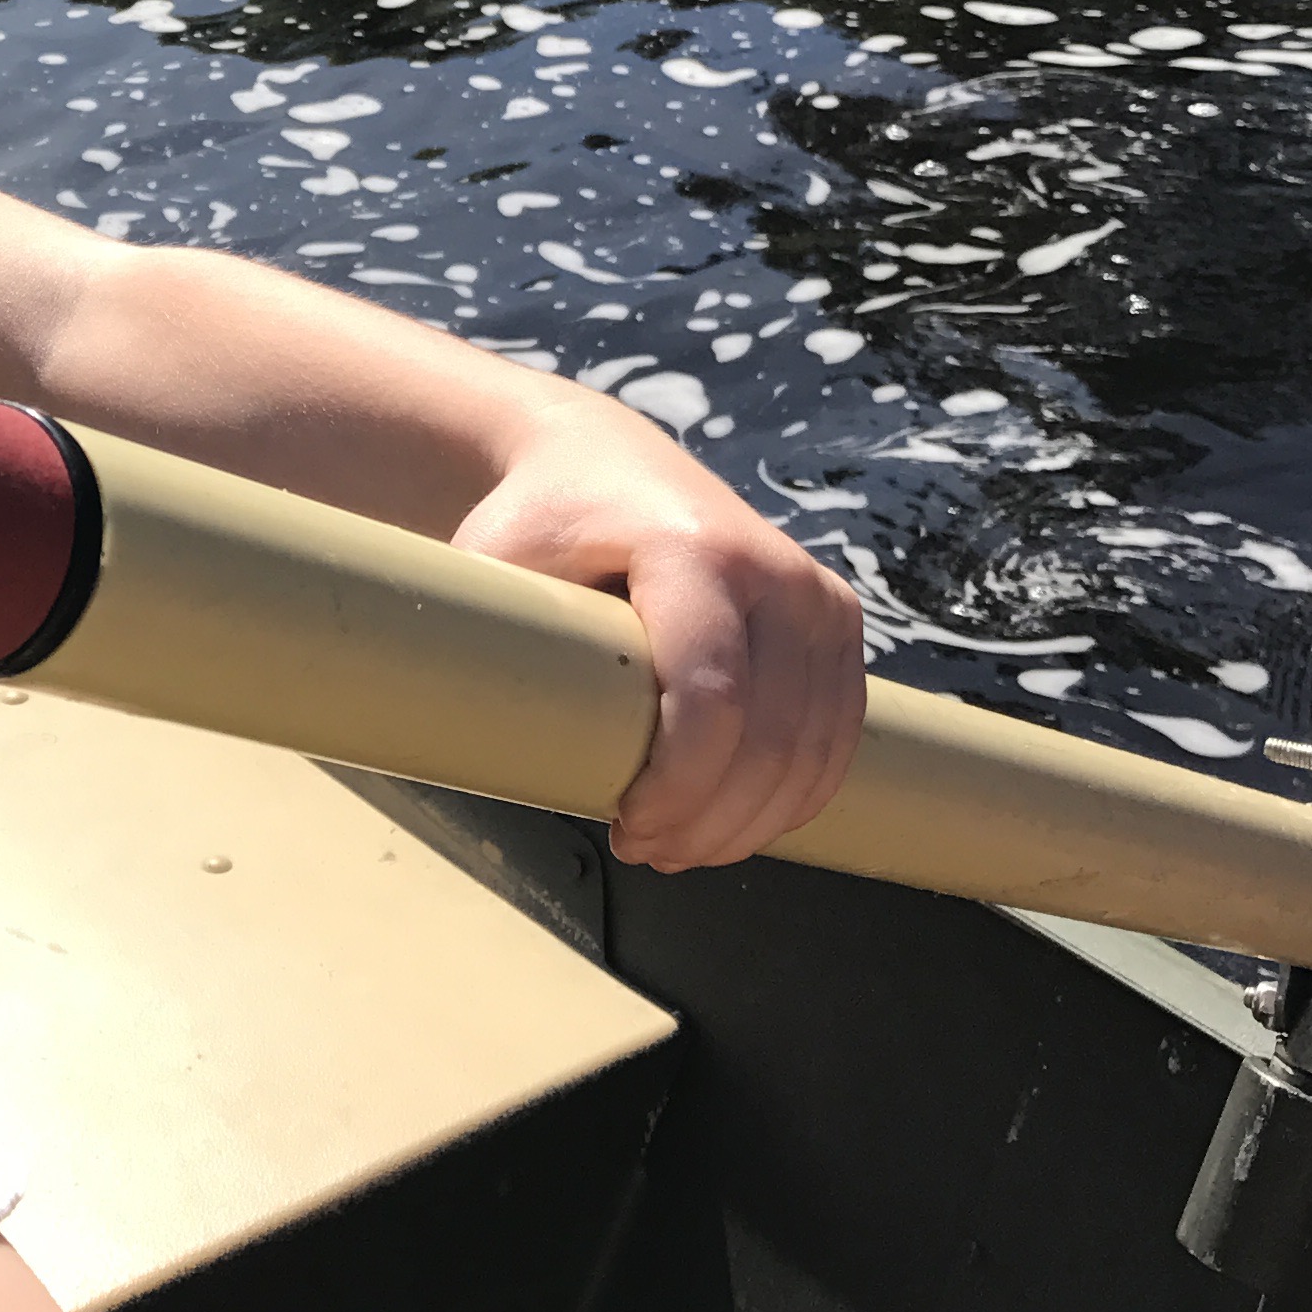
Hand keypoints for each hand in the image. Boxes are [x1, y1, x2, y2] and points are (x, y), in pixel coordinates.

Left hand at [452, 392, 865, 869]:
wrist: (603, 462)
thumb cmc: (539, 524)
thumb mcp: (496, 564)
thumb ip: (493, 645)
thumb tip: (472, 753)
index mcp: (690, 549)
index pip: (712, 699)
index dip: (679, 789)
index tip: (624, 827)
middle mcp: (773, 567)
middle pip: (770, 741)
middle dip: (711, 822)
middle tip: (644, 849)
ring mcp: (818, 594)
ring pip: (812, 751)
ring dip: (751, 822)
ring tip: (680, 845)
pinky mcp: (838, 619)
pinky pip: (838, 738)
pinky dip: (792, 796)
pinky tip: (735, 822)